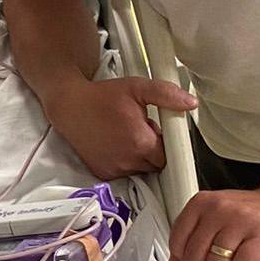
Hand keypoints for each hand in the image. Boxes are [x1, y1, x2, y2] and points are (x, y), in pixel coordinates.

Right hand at [41, 77, 196, 179]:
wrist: (70, 105)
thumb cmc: (102, 96)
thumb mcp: (136, 87)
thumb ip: (165, 94)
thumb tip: (190, 103)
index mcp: (141, 143)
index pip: (169, 155)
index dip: (165, 143)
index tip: (157, 133)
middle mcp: (128, 161)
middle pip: (155, 164)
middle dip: (152, 150)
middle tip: (139, 129)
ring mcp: (114, 169)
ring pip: (140, 170)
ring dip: (138, 157)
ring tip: (125, 135)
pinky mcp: (102, 172)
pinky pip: (123, 172)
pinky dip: (123, 162)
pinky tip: (114, 144)